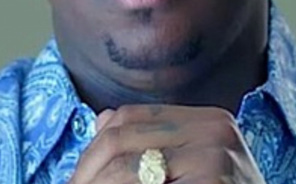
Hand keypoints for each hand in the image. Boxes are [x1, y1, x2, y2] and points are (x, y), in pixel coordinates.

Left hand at [68, 105, 265, 183]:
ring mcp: (219, 157)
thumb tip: (102, 119)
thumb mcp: (188, 170)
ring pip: (124, 167)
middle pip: (120, 140)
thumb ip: (150, 141)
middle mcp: (216, 128)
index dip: (92, 149)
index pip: (127, 118)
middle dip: (86, 174)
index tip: (76, 180)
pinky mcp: (216, 183)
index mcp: (206, 119)